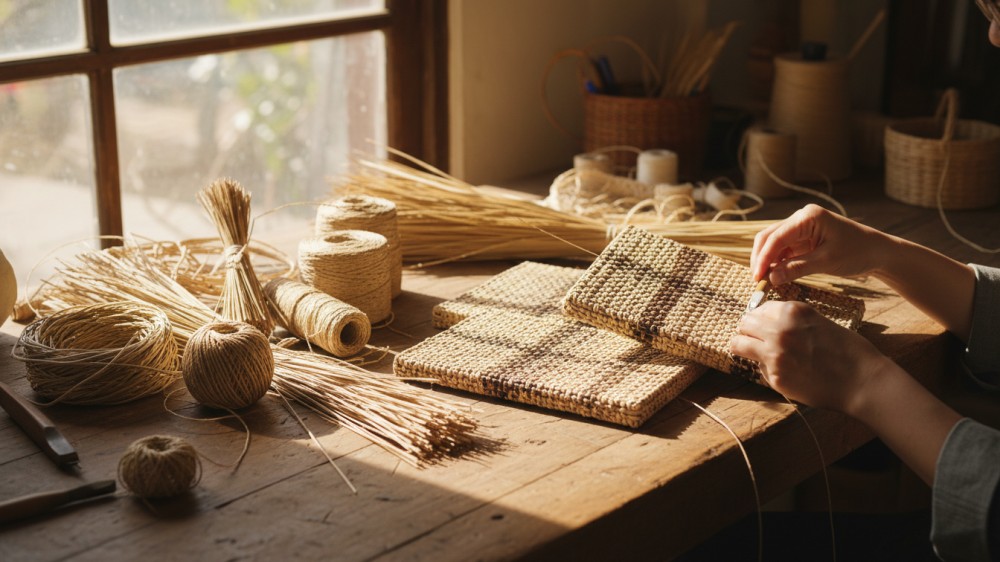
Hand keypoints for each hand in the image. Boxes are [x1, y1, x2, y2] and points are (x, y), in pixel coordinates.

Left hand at [731, 300, 889, 414]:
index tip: (764, 326)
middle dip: (748, 331)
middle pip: (744, 324)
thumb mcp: (817, 322)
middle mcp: (779, 329)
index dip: (760, 319)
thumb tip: (764, 322)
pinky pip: (757, 368)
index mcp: (792, 311)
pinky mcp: (775, 376)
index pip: (758, 309)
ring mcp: (774, 353)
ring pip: (738, 343)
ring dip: (744, 347)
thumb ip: (791, 320)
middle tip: (756, 340)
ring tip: (757, 353)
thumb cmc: (846, 350)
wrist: (862, 381)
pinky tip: (784, 372)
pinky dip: (765, 370)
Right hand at [751, 204, 891, 284]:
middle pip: (769, 237)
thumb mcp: (827, 262)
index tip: (757, 278)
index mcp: (808, 217)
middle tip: (757, 281)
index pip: (776, 237)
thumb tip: (770, 279)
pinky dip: (778, 262)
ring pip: (774, 243)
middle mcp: (801, 218)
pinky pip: (784, 249)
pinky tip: (776, 276)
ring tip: (765, 281)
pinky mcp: (803, 238)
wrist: (878, 252)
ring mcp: (801, 228)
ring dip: (768, 261)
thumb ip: (797, 269)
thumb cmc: (858, 252)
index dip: (763, 258)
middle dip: (761, 258)